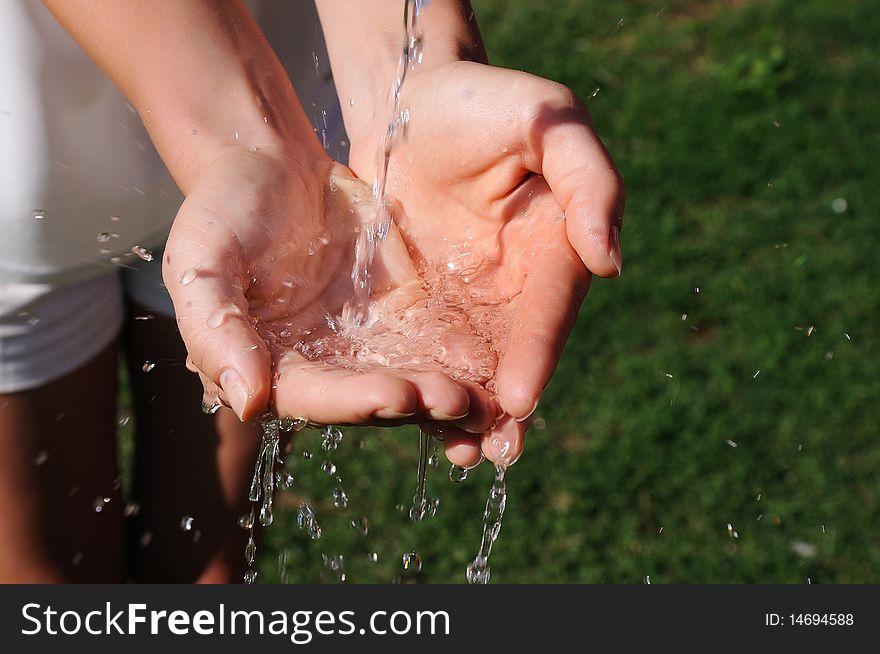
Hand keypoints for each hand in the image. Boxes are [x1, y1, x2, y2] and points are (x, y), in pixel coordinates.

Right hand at [162, 145, 494, 430]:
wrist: (270, 161)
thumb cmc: (224, 209)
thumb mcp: (201, 262)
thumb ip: (215, 330)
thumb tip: (245, 402)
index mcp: (274, 366)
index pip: (316, 398)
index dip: (355, 403)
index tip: (395, 396)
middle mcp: (325, 365)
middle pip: (373, 397)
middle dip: (414, 402)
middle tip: (457, 401)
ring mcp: (367, 342)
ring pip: (412, 377)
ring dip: (446, 392)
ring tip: (483, 396)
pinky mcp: (403, 314)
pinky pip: (435, 341)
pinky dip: (462, 357)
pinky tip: (493, 365)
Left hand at [347, 61, 625, 465]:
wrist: (408, 102)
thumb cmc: (482, 102)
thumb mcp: (545, 119)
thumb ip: (589, 180)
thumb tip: (611, 259)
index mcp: (555, 244)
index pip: (549, 306)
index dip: (538, 351)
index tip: (521, 397)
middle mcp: (519, 284)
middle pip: (519, 352)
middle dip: (511, 405)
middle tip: (500, 453)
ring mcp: (473, 299)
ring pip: (477, 364)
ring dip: (472, 413)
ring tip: (464, 457)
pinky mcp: (429, 305)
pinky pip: (430, 351)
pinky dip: (426, 388)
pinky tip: (418, 425)